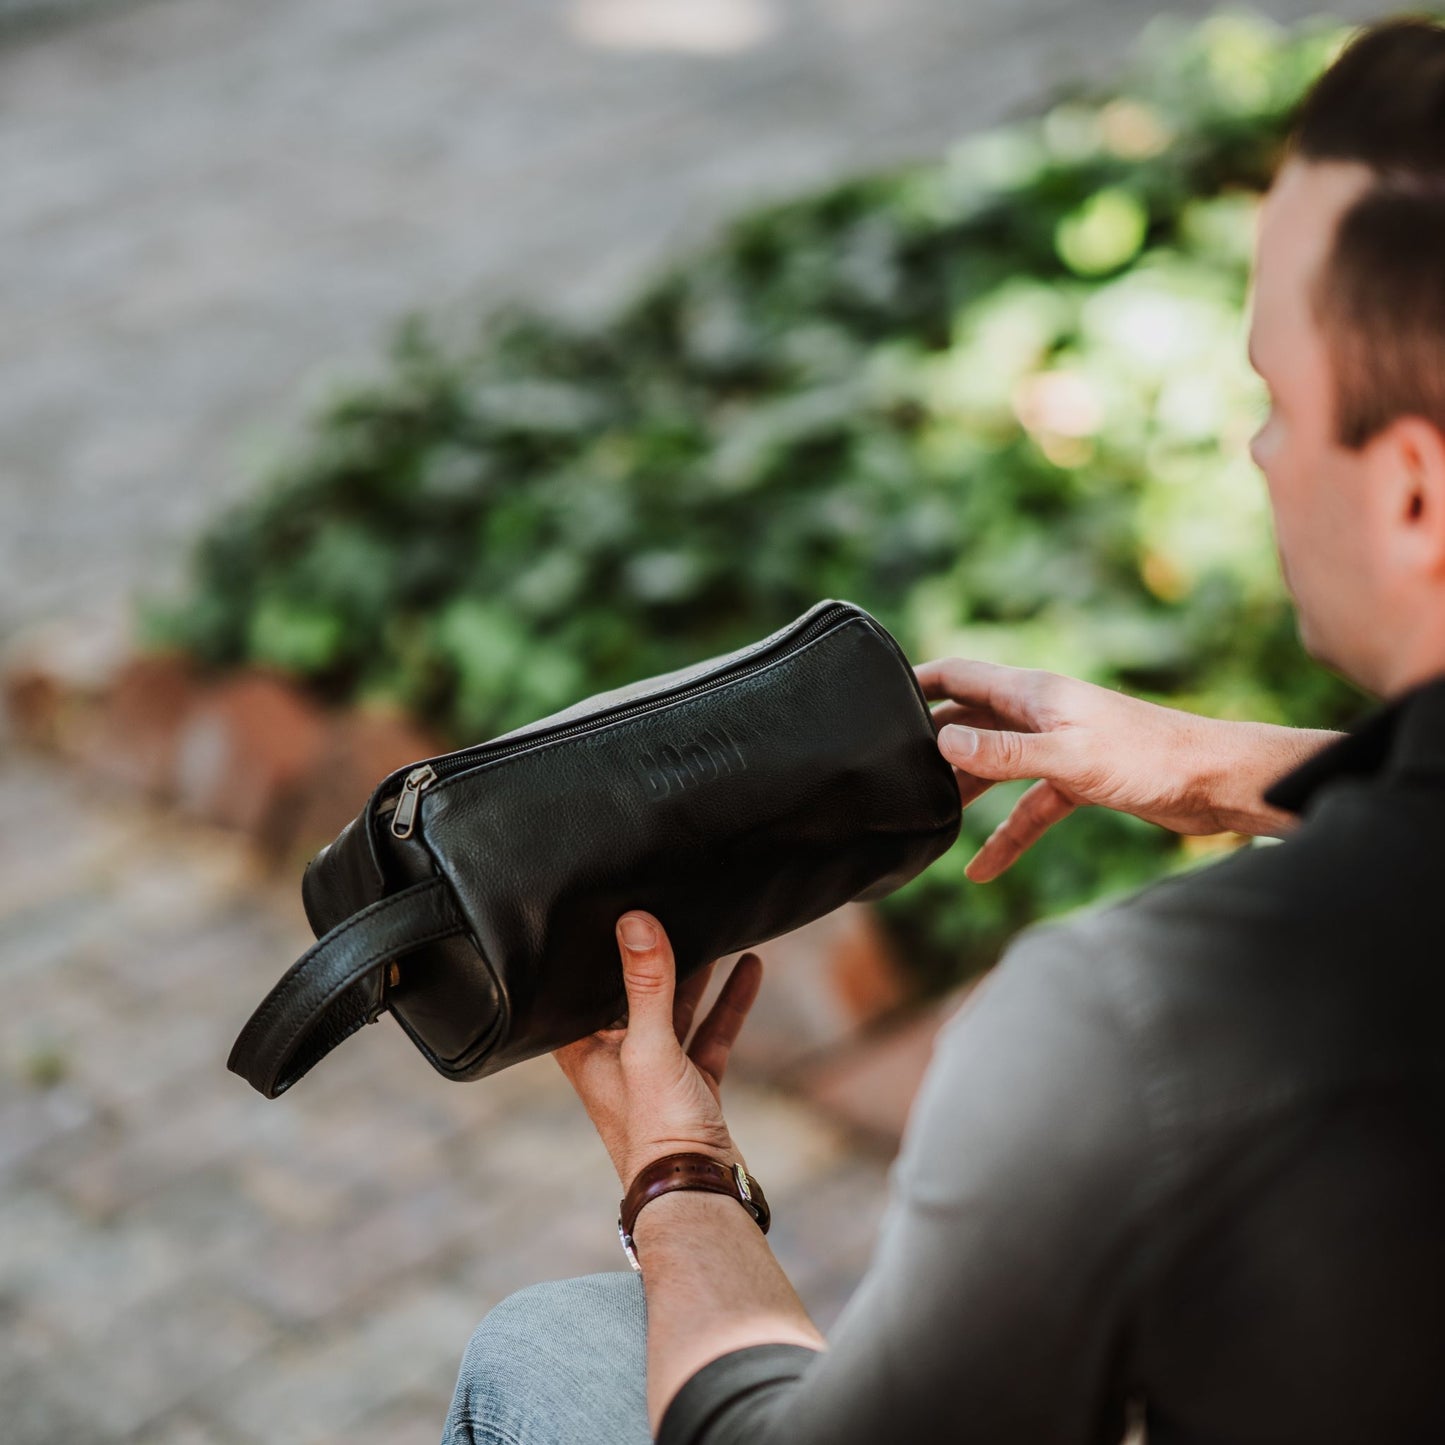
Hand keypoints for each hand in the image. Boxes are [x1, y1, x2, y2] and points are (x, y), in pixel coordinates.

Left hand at [552, 910, 763, 1190]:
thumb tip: (635, 921)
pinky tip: (750, 968)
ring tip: (710, 926)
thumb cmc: (657, 1131)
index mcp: (585, 1051)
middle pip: (630, 993)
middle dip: (649, 955)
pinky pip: (710, 1031)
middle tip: (662, 905)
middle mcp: (614, 1058)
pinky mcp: (692, 1082)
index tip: (596, 910)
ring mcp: (656, 1071)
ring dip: (694, 973)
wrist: (698, 1195)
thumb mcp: (649, 1047)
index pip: (575, 991)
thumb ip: (646, 984)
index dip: (586, 954)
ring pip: (674, 1008)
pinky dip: (728, 1001)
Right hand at [914, 657, 1340, 881]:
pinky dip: (1006, 833)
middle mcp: (1040, 712)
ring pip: (994, 765)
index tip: (874, 696)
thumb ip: (1001, 754)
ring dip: (964, 789)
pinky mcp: (1078, 778)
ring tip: (926, 817)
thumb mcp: (1065, 757)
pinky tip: (982, 869)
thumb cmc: (1147, 758)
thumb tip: (941, 745)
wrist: (1216, 783)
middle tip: (890, 771)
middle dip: (932, 743)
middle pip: (970, 722)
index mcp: (1032, 692)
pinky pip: (1028, 806)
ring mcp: (1058, 745)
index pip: (959, 675)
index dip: (916, 682)